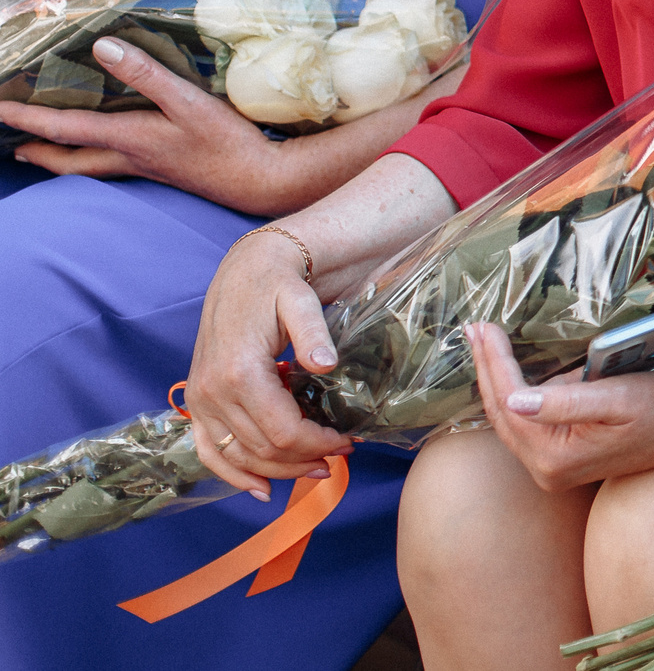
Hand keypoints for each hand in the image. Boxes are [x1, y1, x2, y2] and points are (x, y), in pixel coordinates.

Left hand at [0, 36, 292, 210]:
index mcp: (128, 138)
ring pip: (88, 166)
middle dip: (37, 151)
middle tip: (12, 144)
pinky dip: (92, 157)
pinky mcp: (165, 170)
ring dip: (60, 158)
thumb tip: (103, 47)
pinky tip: (107, 150)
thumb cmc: (227, 143)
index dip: (26, 117)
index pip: (63, 128)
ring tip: (42, 150)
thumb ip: (147, 74)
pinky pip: (112, 164)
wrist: (261, 181)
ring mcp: (147, 167)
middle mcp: (129, 157)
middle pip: (69, 159)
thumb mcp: (189, 102)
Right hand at [185, 228, 348, 500]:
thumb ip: (312, 333)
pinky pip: (209, 451)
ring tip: (316, 469)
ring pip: (239, 457)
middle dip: (305, 458)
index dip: (319, 443)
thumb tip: (325, 365)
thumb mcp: (299, 300)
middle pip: (263, 450)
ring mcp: (200, 400)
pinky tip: (259, 489)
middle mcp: (212, 393)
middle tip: (340, 455)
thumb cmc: (277, 285)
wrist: (245, 271)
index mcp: (239, 372)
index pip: (282, 431)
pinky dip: (232, 474)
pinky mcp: (197, 402)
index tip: (348, 440)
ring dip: (278, 471)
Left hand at [468, 324, 653, 492]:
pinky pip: (523, 424)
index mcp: (555, 456)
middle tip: (473, 330)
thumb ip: (565, 403)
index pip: (511, 401)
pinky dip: (513, 395)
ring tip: (485, 345)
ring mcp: (550, 469)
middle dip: (487, 368)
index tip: (484, 327)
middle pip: (501, 412)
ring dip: (496, 380)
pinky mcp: (559, 460)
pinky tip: (508, 373)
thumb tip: (515, 402)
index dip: (496, 361)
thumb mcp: (617, 399)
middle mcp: (546, 470)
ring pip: (509, 418)